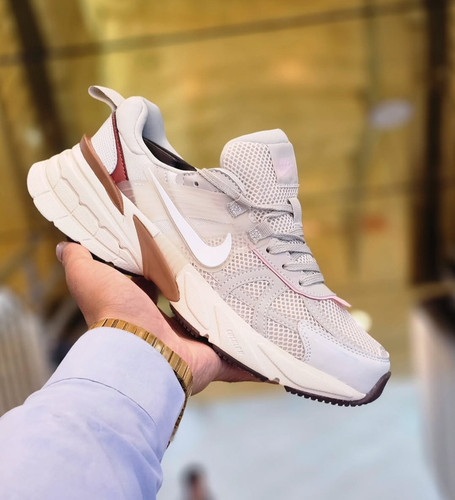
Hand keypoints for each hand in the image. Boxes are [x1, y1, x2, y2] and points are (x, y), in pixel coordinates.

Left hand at [57, 242, 258, 393]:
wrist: (138, 355)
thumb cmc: (114, 315)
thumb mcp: (91, 278)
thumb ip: (80, 260)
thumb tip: (64, 244)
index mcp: (145, 308)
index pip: (160, 283)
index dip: (170, 267)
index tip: (187, 248)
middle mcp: (169, 327)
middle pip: (193, 305)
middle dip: (207, 291)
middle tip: (231, 268)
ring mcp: (194, 343)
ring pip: (219, 329)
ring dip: (234, 320)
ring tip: (260, 299)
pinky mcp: (215, 358)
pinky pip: (241, 360)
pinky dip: (255, 360)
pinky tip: (276, 350)